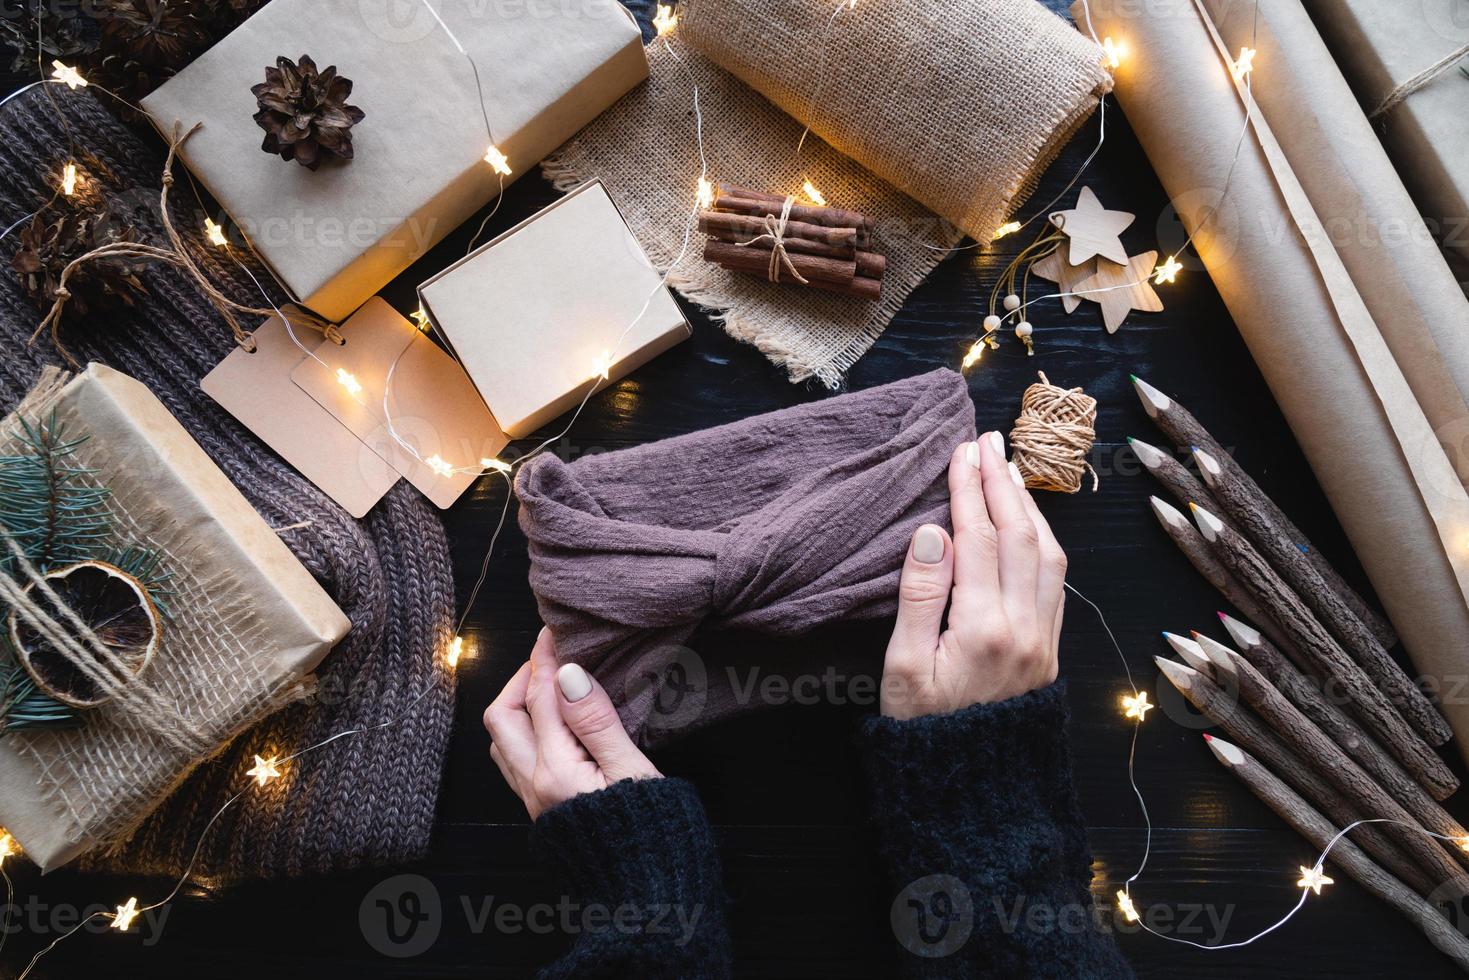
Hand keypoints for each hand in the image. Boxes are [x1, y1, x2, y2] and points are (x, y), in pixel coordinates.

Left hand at [484, 628, 660, 819]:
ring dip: (518, 707)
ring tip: (550, 689)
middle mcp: (533, 785)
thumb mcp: (631, 769)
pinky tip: (552, 727)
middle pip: (502, 716)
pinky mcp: (541, 811)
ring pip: (502, 740)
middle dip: (521, 680)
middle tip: (551, 661)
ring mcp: (533, 801)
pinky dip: (525, 732)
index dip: (545, 658)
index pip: (540, 697)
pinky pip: (514, 761)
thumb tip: (568, 673)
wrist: (646, 893)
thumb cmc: (652, 832)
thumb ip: (596, 720)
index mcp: (555, 771)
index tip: (554, 631)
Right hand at [881, 431, 1066, 719]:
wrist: (968, 788)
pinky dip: (1044, 539)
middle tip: (987, 440)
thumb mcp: (902, 669)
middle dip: (1002, 482)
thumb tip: (933, 532)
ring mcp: (1044, 639)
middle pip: (1022, 535)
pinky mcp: (1050, 650)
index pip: (979, 538)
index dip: (969, 489)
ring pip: (1049, 554)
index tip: (961, 451)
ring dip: (1028, 506)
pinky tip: (1028, 522)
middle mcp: (1024, 629)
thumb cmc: (921, 730)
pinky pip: (1056, 580)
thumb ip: (918, 597)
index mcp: (982, 629)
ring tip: (1006, 469)